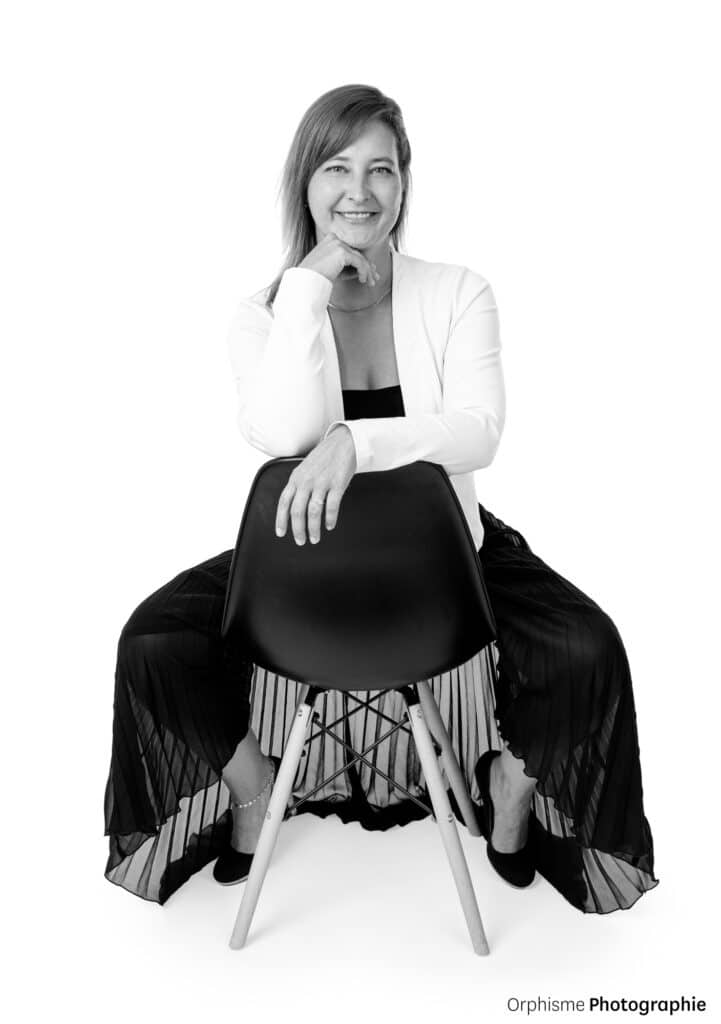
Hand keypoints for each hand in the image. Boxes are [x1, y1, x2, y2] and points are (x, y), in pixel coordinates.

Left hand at [275, 426, 356, 544]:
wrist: (343, 443)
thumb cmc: (324, 457)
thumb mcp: (304, 469)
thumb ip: (298, 485)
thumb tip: (293, 506)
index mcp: (296, 478)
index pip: (283, 502)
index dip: (281, 519)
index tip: (281, 533)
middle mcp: (306, 481)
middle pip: (297, 511)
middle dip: (297, 529)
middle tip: (300, 541)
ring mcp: (321, 482)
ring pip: (313, 511)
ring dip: (313, 528)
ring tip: (315, 538)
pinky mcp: (337, 484)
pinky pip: (332, 506)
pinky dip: (330, 518)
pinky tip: (329, 525)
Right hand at [299, 233, 380, 287]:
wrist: (305, 280)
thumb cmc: (315, 277)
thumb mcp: (333, 268)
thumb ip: (346, 266)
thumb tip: (362, 270)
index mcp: (330, 239)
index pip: (351, 250)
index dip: (362, 261)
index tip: (369, 271)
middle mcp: (335, 239)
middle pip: (357, 253)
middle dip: (368, 267)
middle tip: (373, 277)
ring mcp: (338, 244)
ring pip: (360, 258)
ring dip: (367, 272)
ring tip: (369, 282)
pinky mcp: (342, 252)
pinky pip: (359, 262)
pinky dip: (364, 272)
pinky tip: (362, 280)